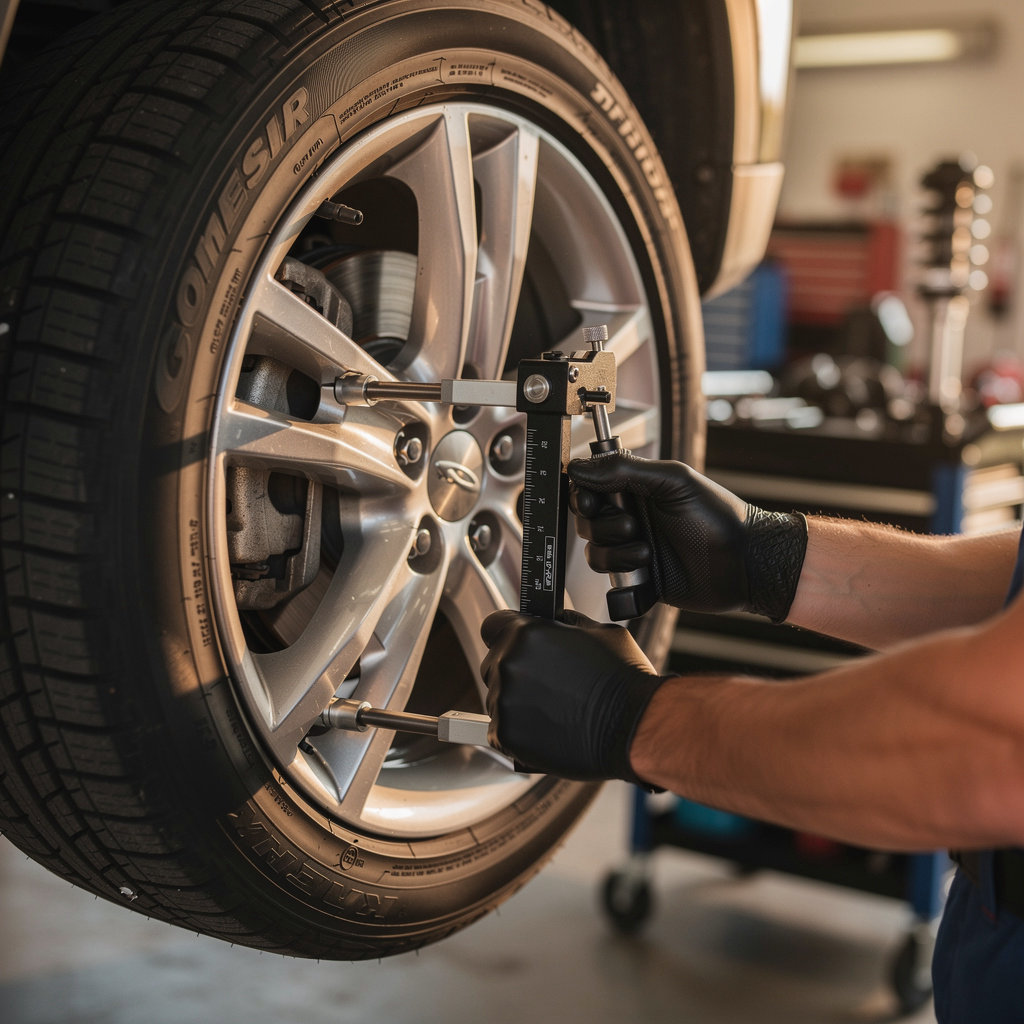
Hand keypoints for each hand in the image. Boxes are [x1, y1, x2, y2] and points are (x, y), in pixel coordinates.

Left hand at [480, 609, 664, 783]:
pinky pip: (500, 730)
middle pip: (495, 662)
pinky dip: (518, 731)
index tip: (515, 643)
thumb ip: (564, 624)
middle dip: (516, 669)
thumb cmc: (622, 680)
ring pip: (498, 697)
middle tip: (546, 681)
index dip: (506, 634)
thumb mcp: (598, 630)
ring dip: (518, 701)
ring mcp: (505, 701)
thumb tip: (554, 622)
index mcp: (526, 634)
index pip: (493, 626)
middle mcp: (510, 665)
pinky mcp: (506, 735)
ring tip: (554, 708)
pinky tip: (547, 727)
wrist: (633, 726)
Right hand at [569, 453, 806, 621]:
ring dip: (617, 552)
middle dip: (603, 525)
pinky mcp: (638, 579)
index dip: (583, 494)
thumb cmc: (719, 517)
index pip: (590, 487)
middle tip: (633, 525)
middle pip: (586, 521)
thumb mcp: (673, 481)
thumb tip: (581, 466)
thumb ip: (625, 469)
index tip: (591, 500)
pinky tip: (647, 569)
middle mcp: (631, 518)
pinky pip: (609, 580)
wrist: (743, 564)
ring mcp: (633, 549)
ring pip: (594, 553)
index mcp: (636, 490)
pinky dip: (623, 575)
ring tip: (647, 551)